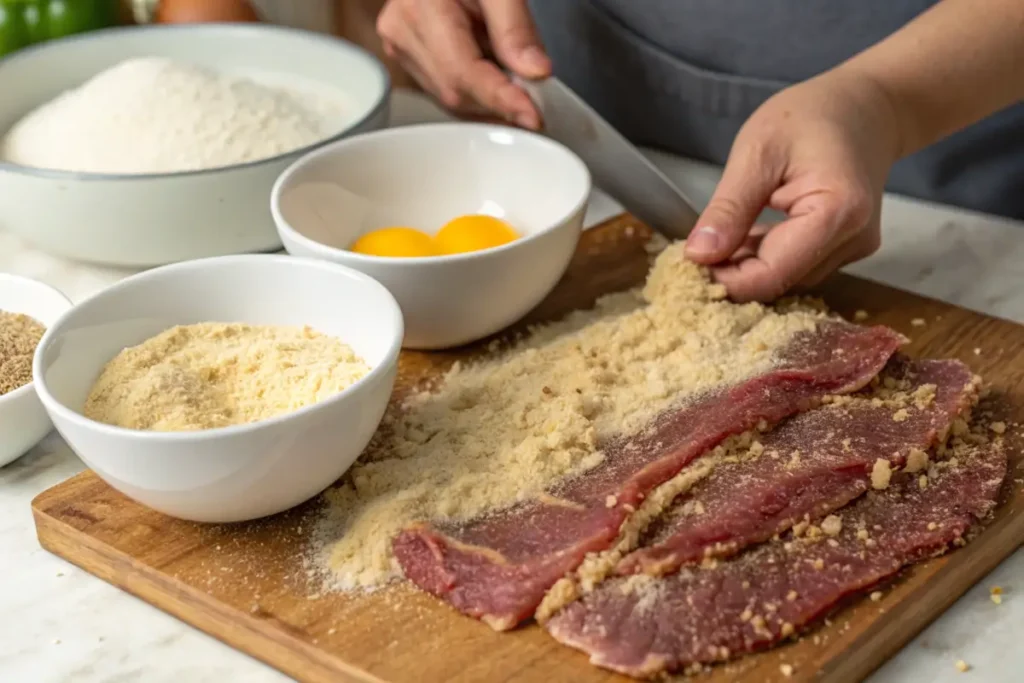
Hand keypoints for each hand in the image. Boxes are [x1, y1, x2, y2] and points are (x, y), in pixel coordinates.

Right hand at [376, 0, 550, 127]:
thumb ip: (516, 27)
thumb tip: (534, 71)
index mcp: (420, 8)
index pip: (463, 73)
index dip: (500, 100)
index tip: (532, 116)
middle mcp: (403, 33)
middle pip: (456, 93)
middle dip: (499, 104)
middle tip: (536, 101)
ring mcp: (402, 49)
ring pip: (451, 100)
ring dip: (489, 99)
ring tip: (512, 75)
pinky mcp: (409, 59)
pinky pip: (446, 92)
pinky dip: (477, 93)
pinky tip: (494, 76)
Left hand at [684, 69, 902, 301]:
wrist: (865, 106)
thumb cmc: (811, 115)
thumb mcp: (756, 152)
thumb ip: (729, 209)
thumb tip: (699, 256)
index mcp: (837, 212)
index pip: (772, 274)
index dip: (727, 282)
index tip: (690, 269)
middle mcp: (854, 240)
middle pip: (781, 281)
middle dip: (735, 274)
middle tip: (695, 253)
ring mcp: (854, 247)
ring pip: (788, 278)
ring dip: (749, 266)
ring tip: (722, 235)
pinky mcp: (848, 248)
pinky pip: (799, 265)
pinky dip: (767, 256)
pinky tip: (748, 235)